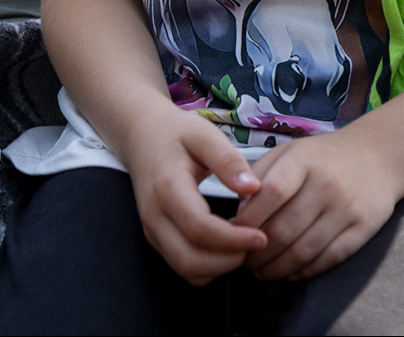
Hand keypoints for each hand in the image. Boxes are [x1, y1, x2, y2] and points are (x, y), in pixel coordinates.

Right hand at [124, 109, 267, 286]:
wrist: (142, 136)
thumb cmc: (176, 133)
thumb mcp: (204, 134)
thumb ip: (228, 160)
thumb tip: (254, 189)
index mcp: (167, 188)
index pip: (200, 229)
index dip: (233, 239)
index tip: (261, 236)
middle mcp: (155, 216)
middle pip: (190, 261)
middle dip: (228, 261)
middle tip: (257, 243)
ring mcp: (152, 231)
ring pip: (186, 270)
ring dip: (220, 267)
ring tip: (245, 245)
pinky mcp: (156, 239)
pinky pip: (183, 266)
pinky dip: (208, 266)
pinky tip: (226, 246)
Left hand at [233, 126, 400, 282]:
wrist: (378, 155)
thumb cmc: (324, 157)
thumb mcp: (291, 152)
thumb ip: (261, 175)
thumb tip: (237, 211)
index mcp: (304, 160)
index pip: (271, 192)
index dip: (247, 218)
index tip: (232, 232)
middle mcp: (326, 184)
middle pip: (284, 229)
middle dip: (257, 252)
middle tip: (244, 261)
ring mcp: (346, 209)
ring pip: (304, 251)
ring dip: (277, 268)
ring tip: (261, 272)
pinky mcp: (363, 229)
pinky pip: (328, 259)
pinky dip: (305, 272)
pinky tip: (291, 273)